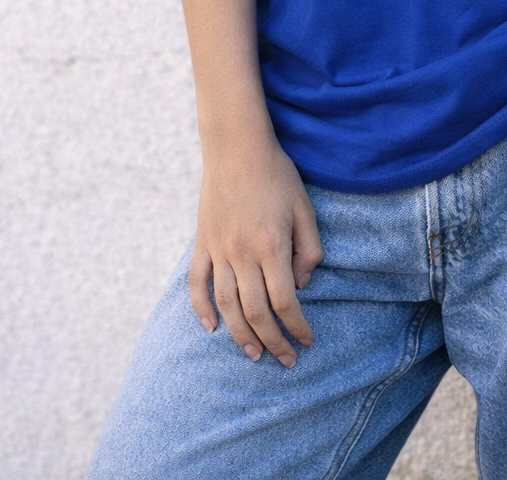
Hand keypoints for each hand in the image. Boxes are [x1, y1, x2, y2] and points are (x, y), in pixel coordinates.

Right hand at [187, 134, 322, 367]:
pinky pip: (196, 284)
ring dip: (240, 335)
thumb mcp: (305, 208)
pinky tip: (211, 328)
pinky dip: (201, 309)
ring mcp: (218, 250)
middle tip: (286, 360)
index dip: (297, 327)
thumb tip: (301, 285)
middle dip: (273, 341)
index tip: (307, 340)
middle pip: (255, 312)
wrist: (237, 147)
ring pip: (226, 305)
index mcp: (271, 245)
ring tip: (254, 354)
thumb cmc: (277, 175)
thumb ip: (309, 250)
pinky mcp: (202, 244)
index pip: (285, 302)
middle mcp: (241, 254)